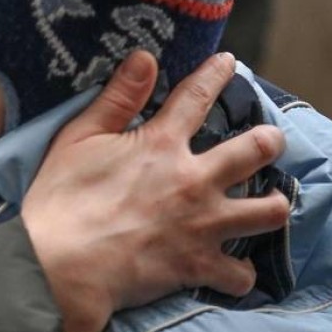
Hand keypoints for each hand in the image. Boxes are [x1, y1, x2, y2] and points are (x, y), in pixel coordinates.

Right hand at [21, 51, 289, 331]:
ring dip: (273, 206)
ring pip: (269, 211)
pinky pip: (240, 275)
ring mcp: (202, 224)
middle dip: (270, 141)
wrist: (58, 264)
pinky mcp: (198, 266)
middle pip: (257, 150)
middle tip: (269, 141)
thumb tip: (145, 57)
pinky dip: (238, 273)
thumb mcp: (78, 137)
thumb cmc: (61, 199)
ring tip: (270, 205)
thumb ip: (117, 98)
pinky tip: (233, 269)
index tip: (229, 63)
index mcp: (162, 143)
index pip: (198, 96)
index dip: (216, 74)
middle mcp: (194, 180)